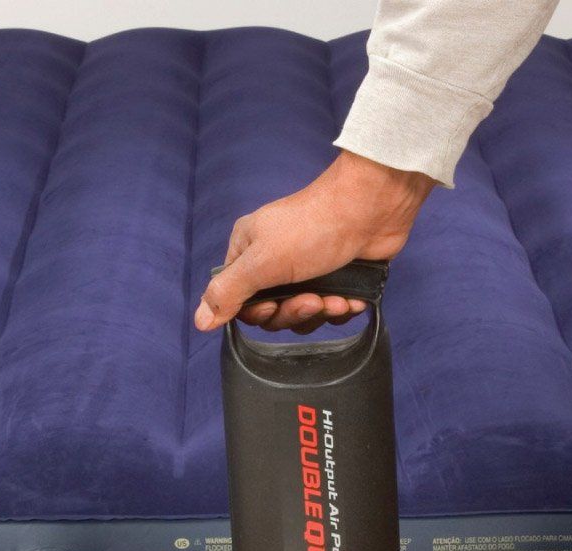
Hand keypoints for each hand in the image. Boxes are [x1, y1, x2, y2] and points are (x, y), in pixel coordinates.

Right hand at [194, 151, 434, 332]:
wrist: (370, 209)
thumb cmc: (313, 227)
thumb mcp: (262, 261)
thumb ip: (229, 292)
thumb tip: (200, 321)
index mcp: (248, 252)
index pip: (238, 300)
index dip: (256, 313)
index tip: (271, 306)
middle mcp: (275, 262)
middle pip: (273, 312)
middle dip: (293, 312)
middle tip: (312, 299)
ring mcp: (308, 271)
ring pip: (304, 315)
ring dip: (320, 312)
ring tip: (335, 299)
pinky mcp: (337, 279)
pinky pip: (331, 310)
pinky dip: (341, 309)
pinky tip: (351, 299)